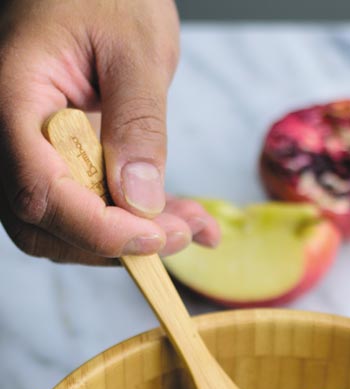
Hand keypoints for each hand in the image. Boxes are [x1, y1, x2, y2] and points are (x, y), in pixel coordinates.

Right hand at [0, 0, 218, 264]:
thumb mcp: (135, 47)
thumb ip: (137, 122)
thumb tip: (140, 199)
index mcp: (13, 99)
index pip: (39, 189)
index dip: (95, 228)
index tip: (153, 237)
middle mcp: (12, 134)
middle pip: (45, 222)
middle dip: (116, 242)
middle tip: (180, 234)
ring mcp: (34, 152)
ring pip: (68, 226)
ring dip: (133, 238)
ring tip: (194, 227)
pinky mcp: (65, 160)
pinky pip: (92, 207)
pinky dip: (139, 222)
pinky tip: (189, 221)